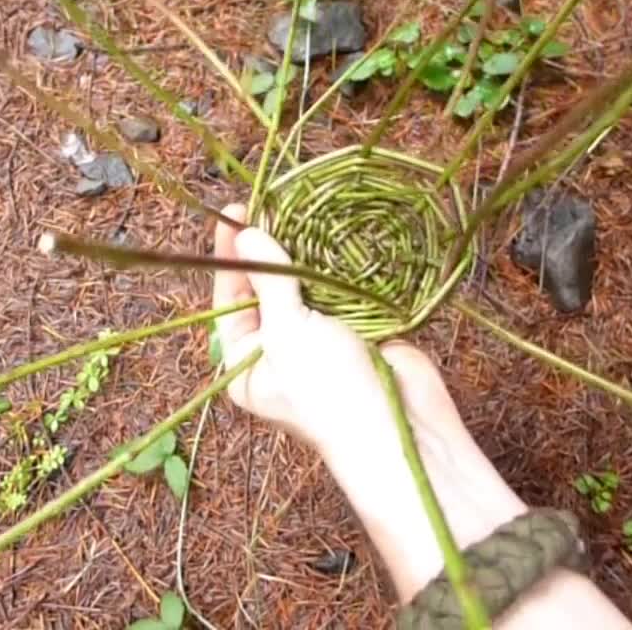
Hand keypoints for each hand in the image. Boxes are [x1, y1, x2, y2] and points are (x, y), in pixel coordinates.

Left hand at [212, 204, 528, 599]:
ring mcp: (319, 339)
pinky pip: (340, 290)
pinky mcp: (356, 330)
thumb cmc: (329, 390)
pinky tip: (334, 234)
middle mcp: (278, 350)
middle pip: (266, 289)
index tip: (235, 213)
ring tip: (299, 211)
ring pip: (305, 287)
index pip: (229, 299)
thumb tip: (250, 234)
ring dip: (304, 254)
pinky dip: (338, 267)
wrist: (402, 428)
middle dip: (268, 250)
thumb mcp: (288, 333)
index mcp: (245, 361)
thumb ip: (271, 281)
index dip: (232, 256)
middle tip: (269, 204)